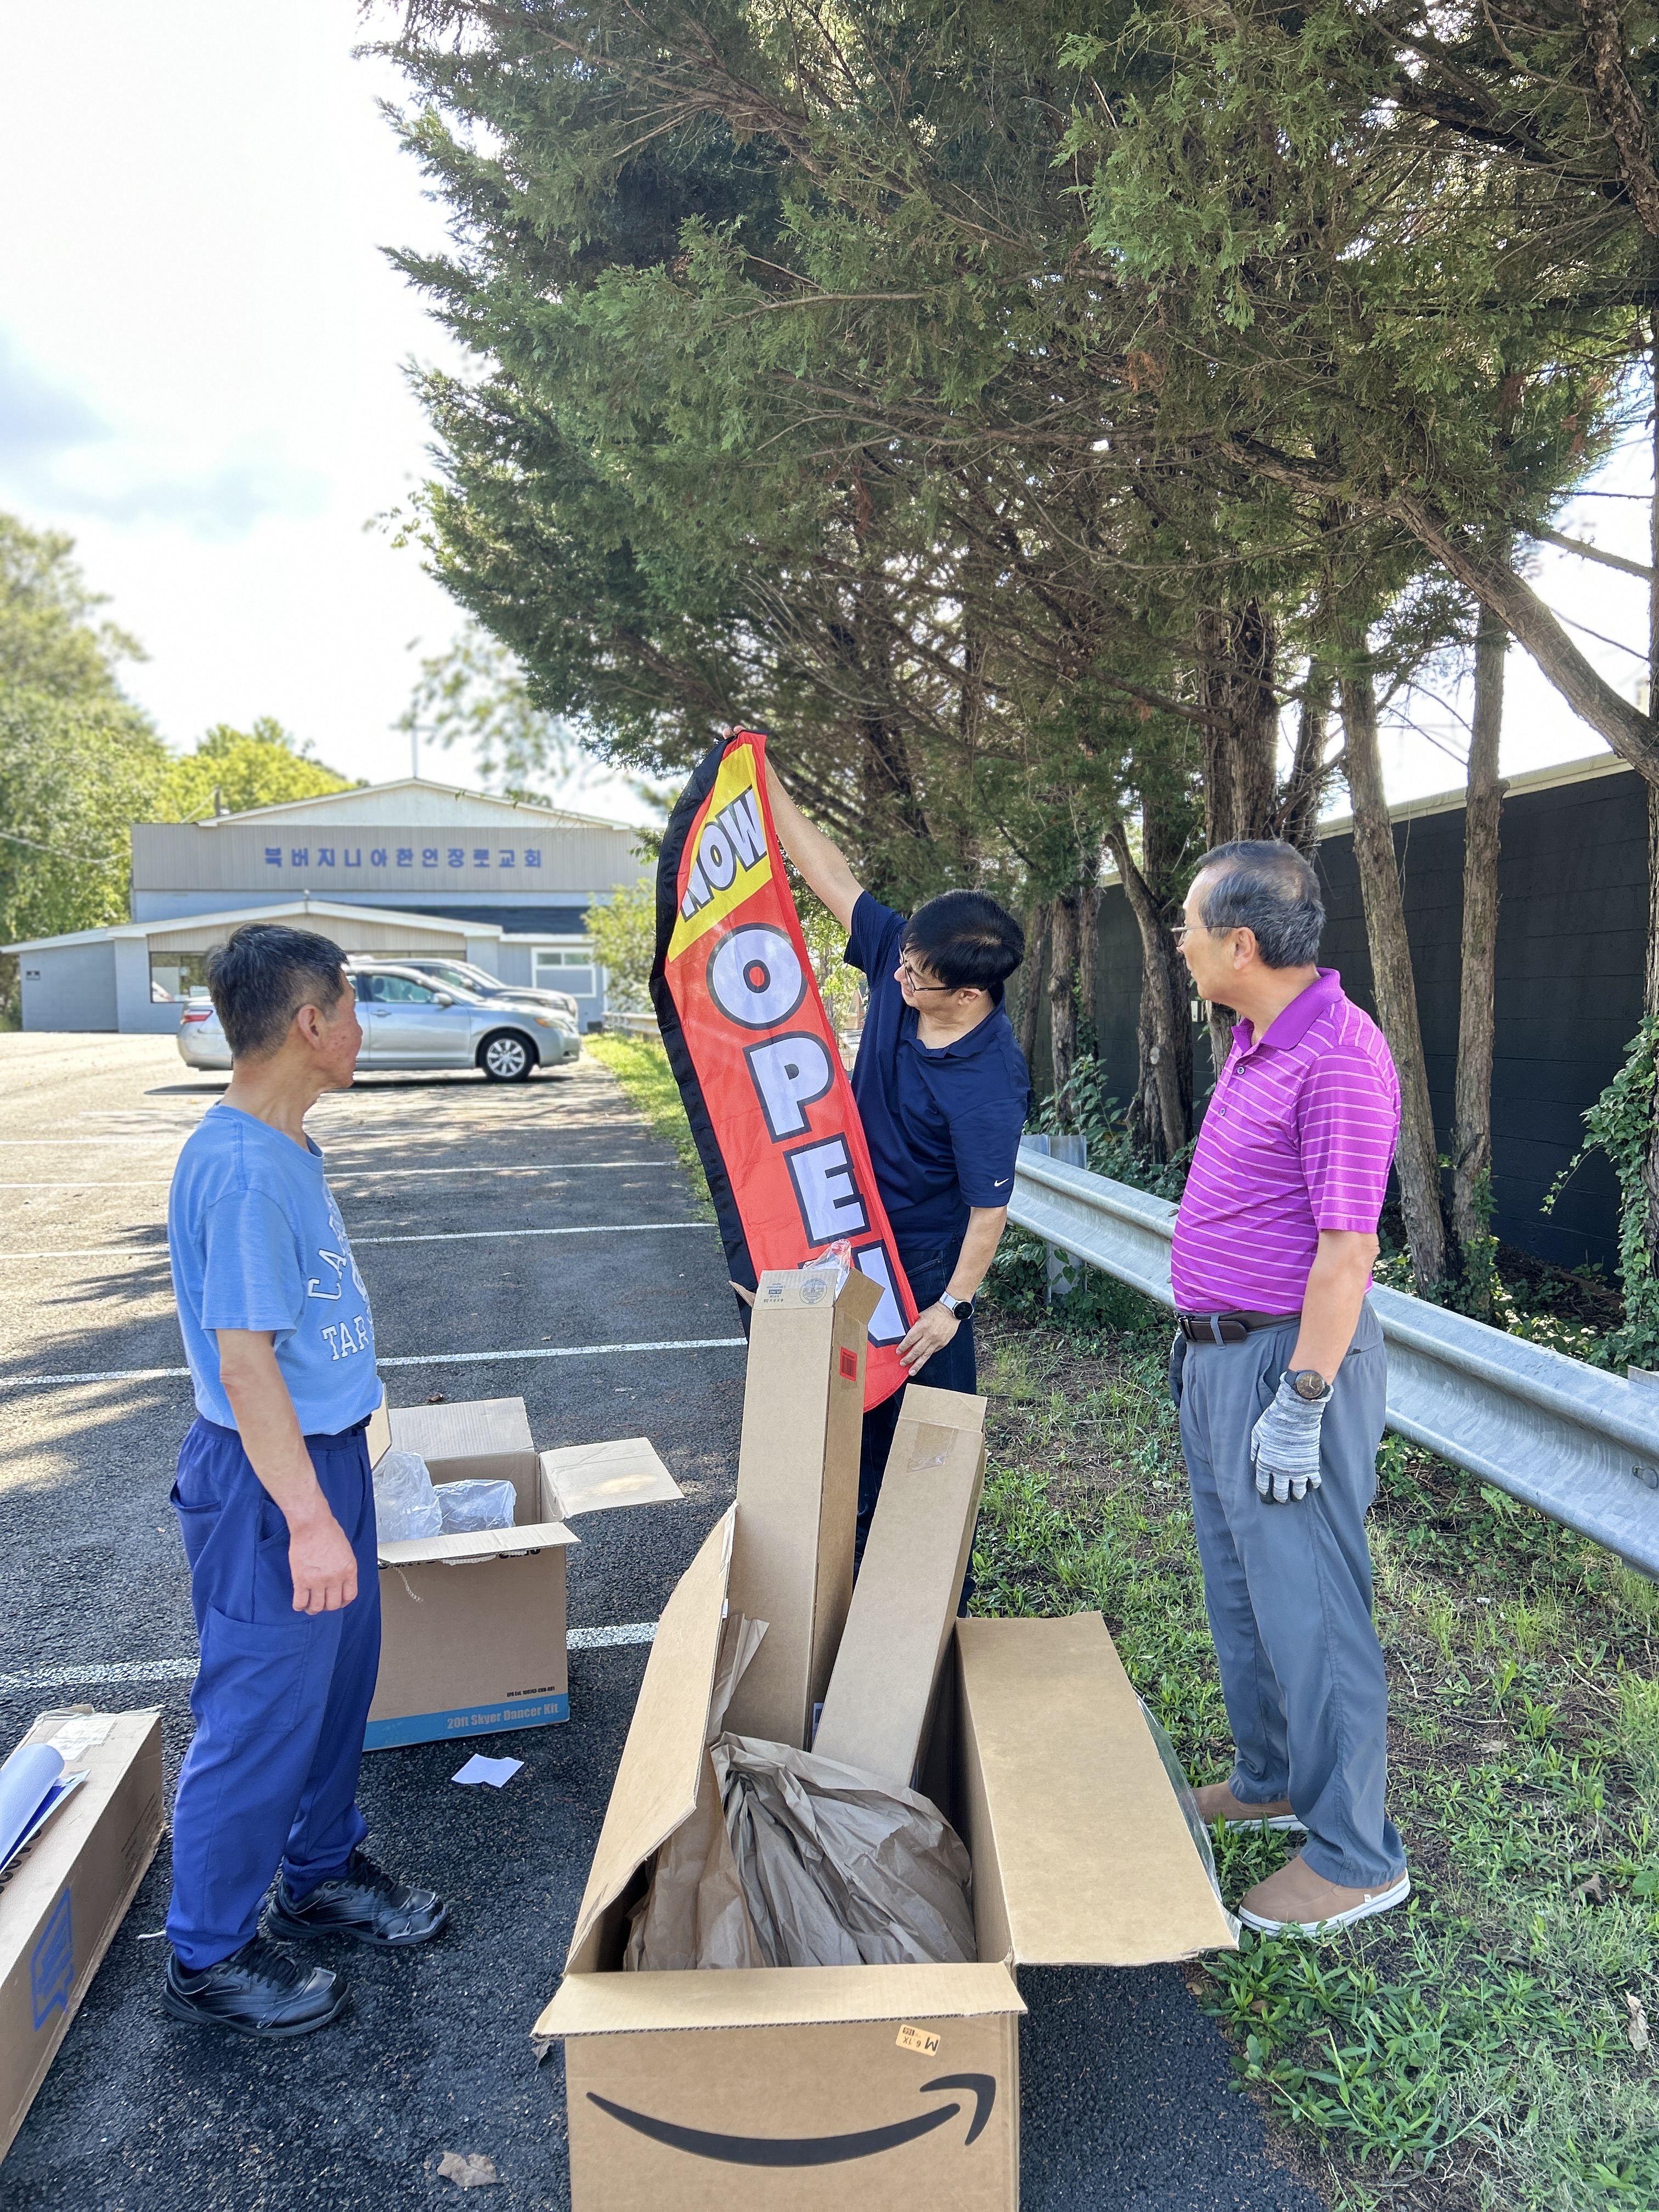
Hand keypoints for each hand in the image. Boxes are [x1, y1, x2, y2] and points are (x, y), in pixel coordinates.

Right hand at [287, 1509, 357, 1612]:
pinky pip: (300, 1601)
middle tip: (321, 1604)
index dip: (342, 1602)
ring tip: (309, 1606)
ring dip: (313, 1609)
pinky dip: (299, 1605)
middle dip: (327, 1607)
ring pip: (317, 1606)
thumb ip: (344, 1567)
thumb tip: (340, 1578)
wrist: (312, 1524)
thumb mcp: (346, 1551)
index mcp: (349, 1570)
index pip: (350, 1595)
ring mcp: (318, 1580)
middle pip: (333, 1605)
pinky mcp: (301, 1580)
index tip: (337, 1602)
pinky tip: (298, 1603)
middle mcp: (335, 1578)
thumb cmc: (328, 1531)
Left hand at [898, 1303, 960, 1372]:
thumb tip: (907, 1335)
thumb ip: (915, 1326)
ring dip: (917, 1364)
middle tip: (902, 1363)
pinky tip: (922, 1360)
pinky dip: (927, 1357)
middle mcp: (929, 1335)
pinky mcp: (942, 1343)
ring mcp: (936, 1341)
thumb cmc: (935, 1311)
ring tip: (912, 1371)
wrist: (950, 1311)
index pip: (910, 1340)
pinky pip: (933, 1352)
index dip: (903, 1347)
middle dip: (908, 1359)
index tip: (898, 1352)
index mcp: (922, 1327)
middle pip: (916, 1350)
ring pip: (925, 1355)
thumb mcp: (921, 1315)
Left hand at [1249, 1375, 1327, 1504]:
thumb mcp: (1256, 1434)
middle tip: (1281, 1500)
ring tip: (1295, 1497)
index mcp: (1264, 1463)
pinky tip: (1310, 1486)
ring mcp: (1297, 1469)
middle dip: (1279, 1499)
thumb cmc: (1273, 1421)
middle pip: (1280, 1493)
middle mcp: (1280, 1471)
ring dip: (1296, 1497)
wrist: (1296, 1414)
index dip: (1264, 1493)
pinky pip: (1314, 1482)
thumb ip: (1254, 1451)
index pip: (1262, 1486)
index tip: (1266, 1496)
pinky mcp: (1311, 1465)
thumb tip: (1253, 1463)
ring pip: (1297, 1492)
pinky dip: (1312, 1486)